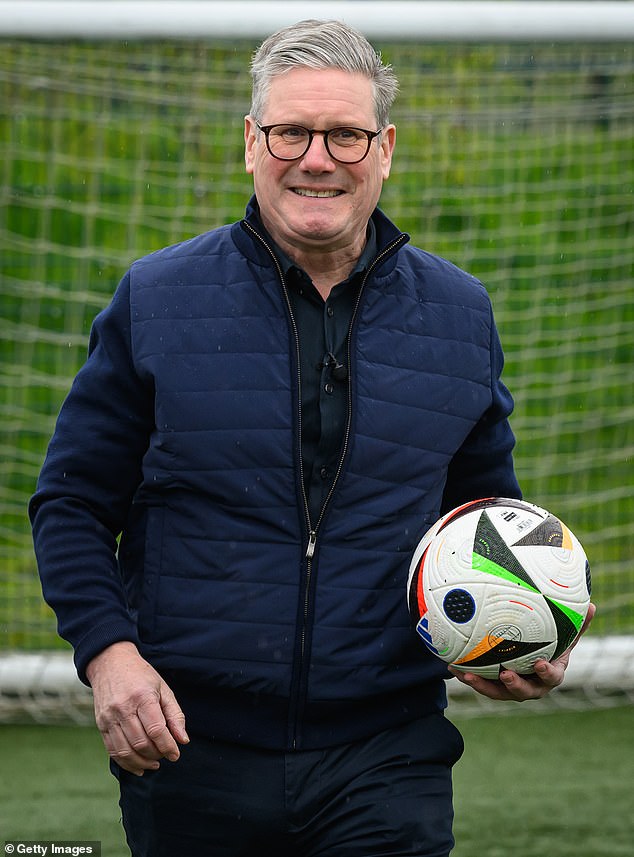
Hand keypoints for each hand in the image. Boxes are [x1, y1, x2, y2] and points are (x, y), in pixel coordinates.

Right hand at [86, 641, 188, 775]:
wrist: (110, 663)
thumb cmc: (141, 676)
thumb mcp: (163, 689)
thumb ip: (175, 715)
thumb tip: (183, 740)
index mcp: (142, 697)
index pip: (156, 730)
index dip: (168, 746)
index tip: (176, 754)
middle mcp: (123, 709)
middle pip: (141, 743)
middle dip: (156, 754)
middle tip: (165, 755)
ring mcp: (109, 718)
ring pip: (126, 751)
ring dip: (142, 762)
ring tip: (155, 764)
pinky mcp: (100, 725)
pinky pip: (113, 751)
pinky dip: (126, 763)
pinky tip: (139, 766)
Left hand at [448, 602, 595, 701]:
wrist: (534, 661)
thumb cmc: (551, 645)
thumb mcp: (565, 635)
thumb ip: (577, 624)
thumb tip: (593, 606)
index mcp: (550, 673)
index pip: (551, 676)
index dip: (546, 672)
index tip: (539, 664)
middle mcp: (531, 685)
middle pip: (523, 691)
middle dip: (513, 685)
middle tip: (504, 674)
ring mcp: (511, 688)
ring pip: (497, 691)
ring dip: (482, 685)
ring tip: (467, 675)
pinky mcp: (494, 685)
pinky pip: (481, 682)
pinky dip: (468, 675)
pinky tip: (453, 667)